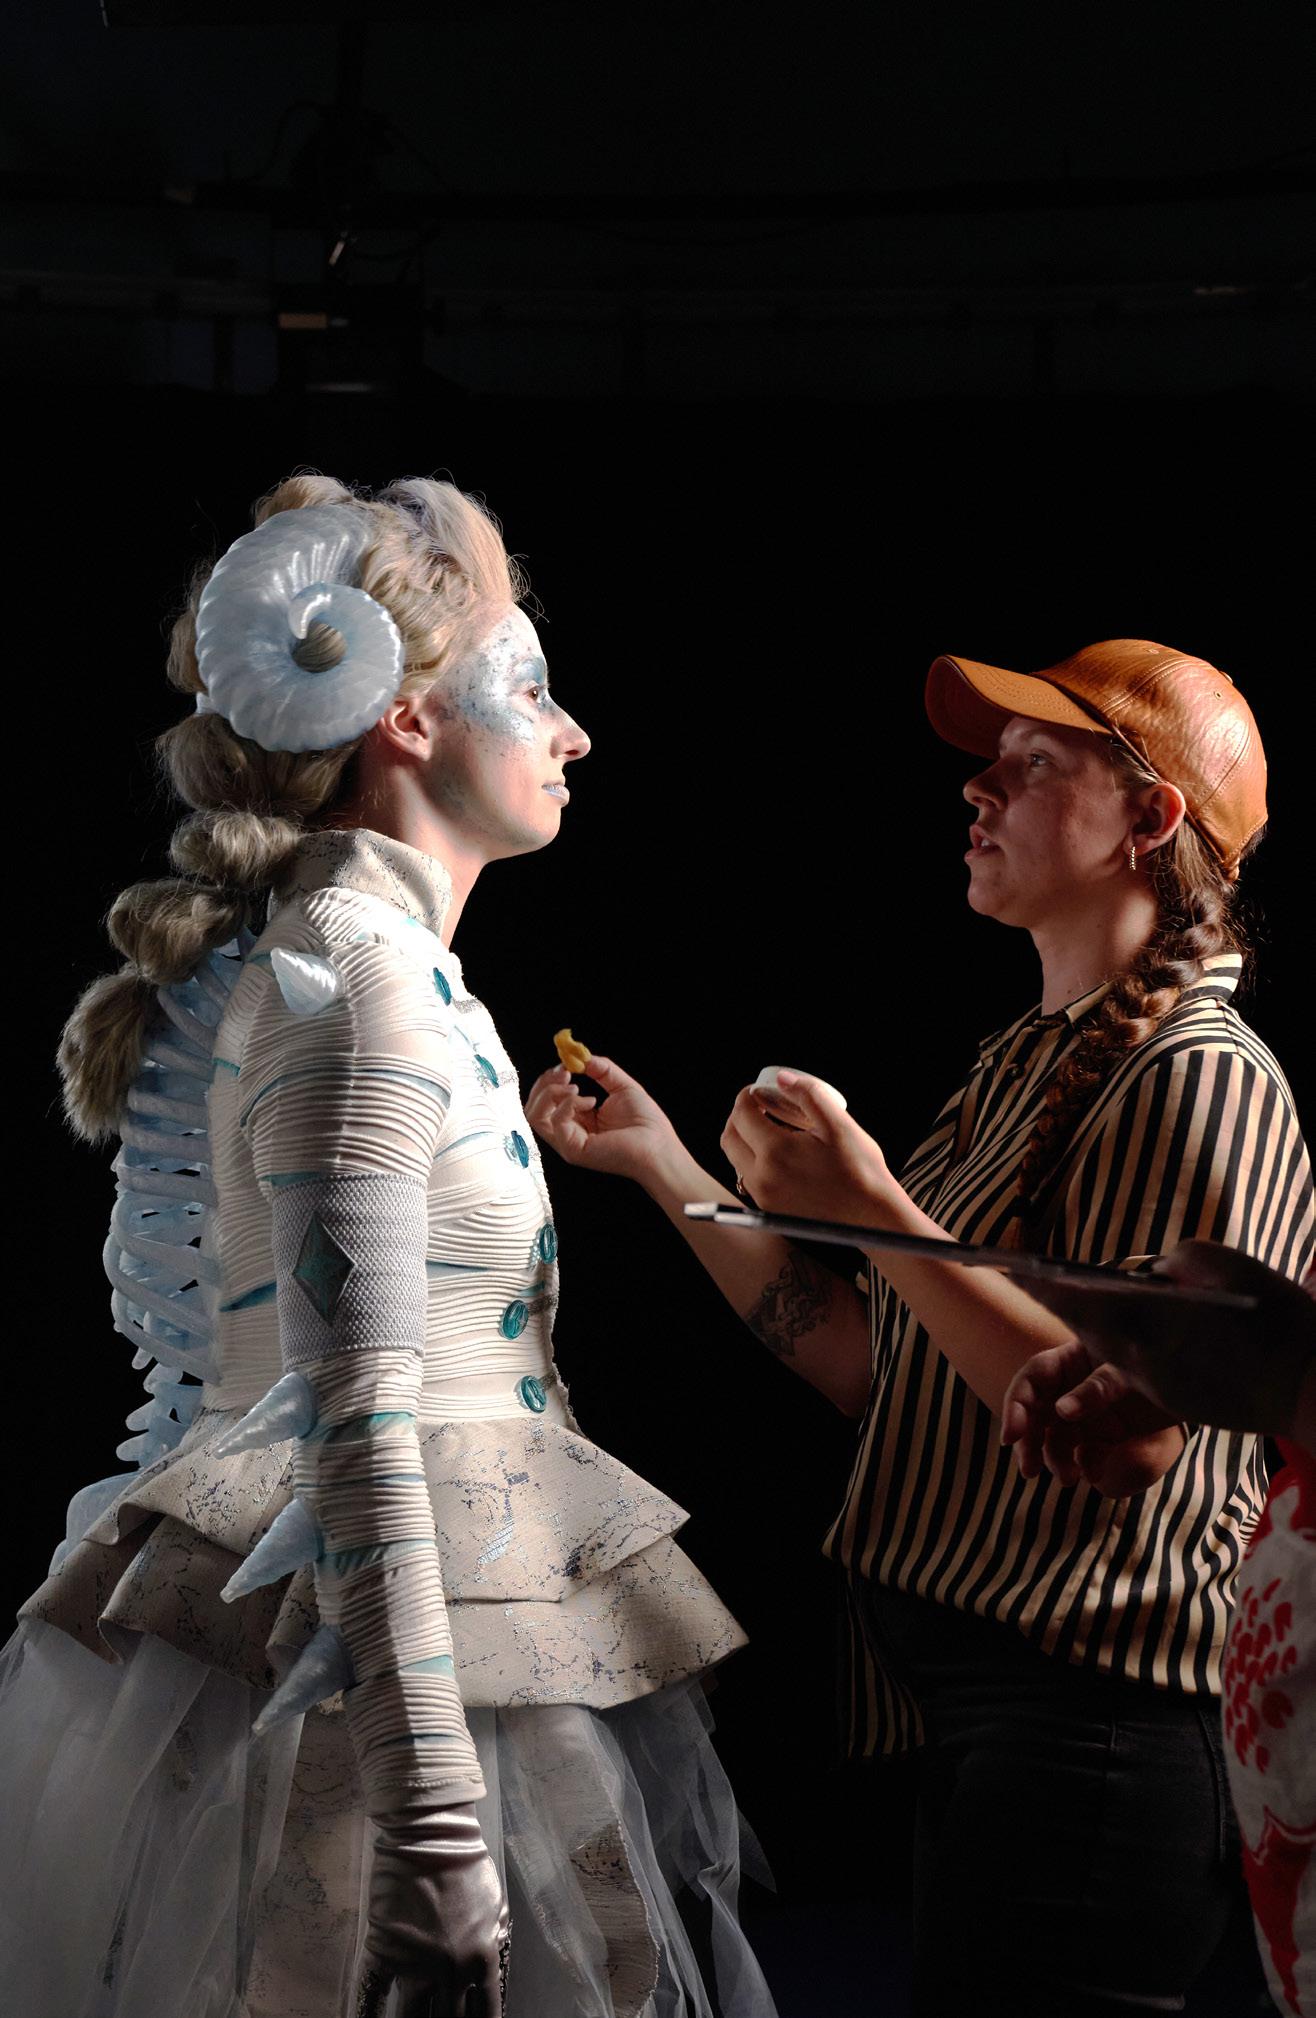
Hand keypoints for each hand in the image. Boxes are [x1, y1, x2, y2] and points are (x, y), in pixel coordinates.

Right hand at [355, 1800, 507, 2017]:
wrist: (429, 1835)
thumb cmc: (467, 1864)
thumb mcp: (496, 1907)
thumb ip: (495, 1944)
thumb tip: (492, 1969)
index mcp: (483, 1960)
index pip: (487, 2013)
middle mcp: (451, 1971)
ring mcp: (415, 1964)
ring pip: (414, 2017)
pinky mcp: (384, 1952)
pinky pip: (372, 1995)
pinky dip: (369, 2015)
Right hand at [524, 1054, 683, 1187]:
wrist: (660, 1147)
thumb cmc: (647, 1124)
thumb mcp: (622, 1086)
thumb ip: (601, 1070)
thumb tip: (580, 1056)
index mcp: (578, 1120)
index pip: (547, 1100)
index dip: (551, 1079)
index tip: (565, 1065)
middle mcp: (569, 1133)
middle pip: (534, 1107)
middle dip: (544, 1083)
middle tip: (564, 1071)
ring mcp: (568, 1143)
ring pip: (535, 1115)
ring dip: (550, 1093)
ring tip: (574, 1087)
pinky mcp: (573, 1150)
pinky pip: (555, 1122)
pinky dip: (569, 1104)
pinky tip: (592, 1102)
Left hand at [720, 1070, 889, 1224]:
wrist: (871, 1217)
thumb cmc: (862, 1173)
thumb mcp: (839, 1125)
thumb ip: (808, 1096)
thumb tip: (783, 1079)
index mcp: (776, 1153)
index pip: (742, 1116)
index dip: (747, 1096)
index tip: (758, 1090)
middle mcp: (762, 1178)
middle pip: (730, 1139)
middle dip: (739, 1117)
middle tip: (760, 1106)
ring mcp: (764, 1197)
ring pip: (736, 1160)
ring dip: (745, 1139)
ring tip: (772, 1128)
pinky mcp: (770, 1210)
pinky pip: (749, 1178)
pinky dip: (754, 1160)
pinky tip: (780, 1153)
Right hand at [1000, 1337, 1186, 1495]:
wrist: (1193, 1390)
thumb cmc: (1155, 1366)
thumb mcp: (1127, 1373)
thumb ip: (1095, 1389)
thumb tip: (1061, 1412)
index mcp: (1070, 1361)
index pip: (1031, 1380)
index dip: (1016, 1407)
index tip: (1011, 1436)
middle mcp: (1069, 1388)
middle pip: (1034, 1413)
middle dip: (1028, 1442)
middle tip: (1028, 1470)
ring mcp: (1084, 1413)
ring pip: (1053, 1437)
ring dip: (1053, 1459)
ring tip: (1068, 1478)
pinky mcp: (1101, 1435)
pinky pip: (1081, 1452)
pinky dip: (1081, 1464)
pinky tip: (1089, 1473)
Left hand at [1005, 1242, 1315, 1436]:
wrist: (1310, 1384)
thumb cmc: (1273, 1319)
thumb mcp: (1225, 1266)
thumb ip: (1177, 1263)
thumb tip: (1155, 1273)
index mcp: (1148, 1321)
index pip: (1079, 1297)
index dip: (1043, 1282)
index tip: (1011, 1265)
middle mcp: (1141, 1358)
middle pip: (1083, 1327)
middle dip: (1054, 1301)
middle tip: (1023, 1277)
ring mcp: (1157, 1385)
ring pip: (1106, 1353)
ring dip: (1083, 1328)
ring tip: (1063, 1300)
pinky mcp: (1175, 1403)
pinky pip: (1134, 1375)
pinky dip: (1118, 1354)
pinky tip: (1114, 1337)